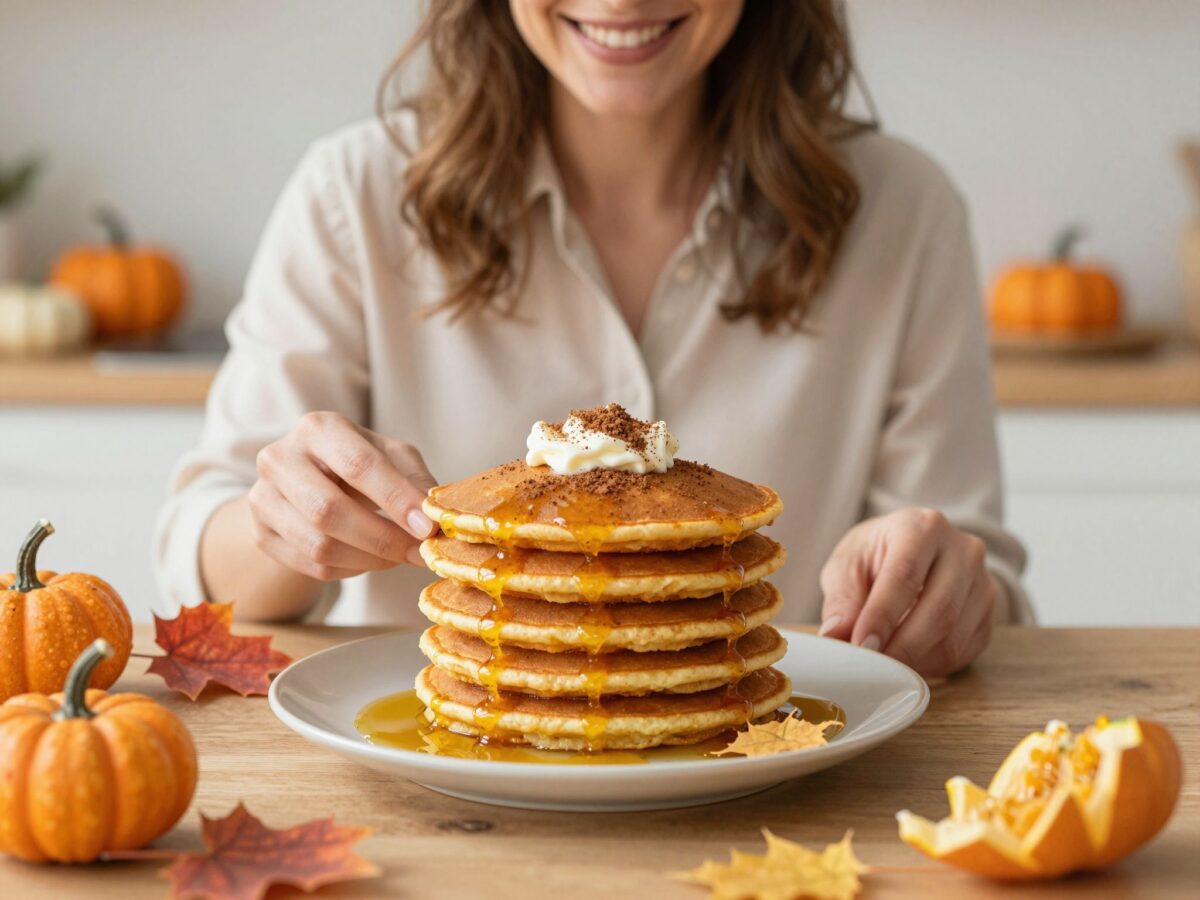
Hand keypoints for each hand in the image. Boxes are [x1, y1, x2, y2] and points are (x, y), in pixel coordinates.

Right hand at [248, 411, 437, 580]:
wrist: (309, 479)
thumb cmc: (359, 463)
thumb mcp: (393, 458)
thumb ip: (416, 482)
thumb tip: (435, 516)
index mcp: (318, 428)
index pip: (358, 465)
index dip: (396, 499)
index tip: (428, 529)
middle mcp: (280, 457)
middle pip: (328, 510)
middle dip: (382, 538)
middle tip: (419, 553)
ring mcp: (262, 497)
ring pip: (318, 545)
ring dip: (369, 559)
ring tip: (398, 556)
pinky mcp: (260, 533)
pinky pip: (311, 566)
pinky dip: (349, 569)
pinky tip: (369, 558)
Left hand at [818, 508, 996, 676]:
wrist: (911, 551)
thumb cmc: (876, 556)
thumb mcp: (847, 564)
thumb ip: (841, 598)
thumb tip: (836, 634)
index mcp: (923, 527)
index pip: (905, 575)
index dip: (882, 616)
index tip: (861, 645)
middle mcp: (963, 551)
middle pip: (939, 610)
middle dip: (901, 647)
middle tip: (871, 667)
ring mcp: (983, 583)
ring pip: (954, 637)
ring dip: (915, 661)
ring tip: (883, 667)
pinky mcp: (988, 615)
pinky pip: (963, 652)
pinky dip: (931, 666)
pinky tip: (906, 663)